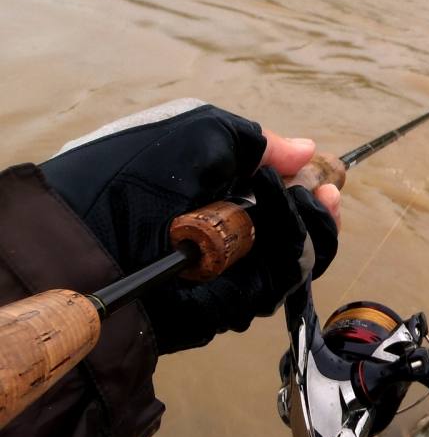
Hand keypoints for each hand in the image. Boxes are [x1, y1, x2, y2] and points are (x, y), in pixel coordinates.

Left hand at [40, 102, 339, 353]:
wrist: (94, 240)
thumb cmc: (140, 175)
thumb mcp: (201, 134)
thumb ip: (259, 141)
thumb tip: (308, 150)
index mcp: (223, 194)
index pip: (284, 195)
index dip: (309, 184)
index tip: (324, 173)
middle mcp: (234, 234)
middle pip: (303, 229)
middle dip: (321, 210)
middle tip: (326, 194)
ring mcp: (238, 271)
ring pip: (303, 256)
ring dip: (313, 225)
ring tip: (308, 202)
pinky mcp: (238, 302)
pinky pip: (285, 279)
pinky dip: (295, 247)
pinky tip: (287, 220)